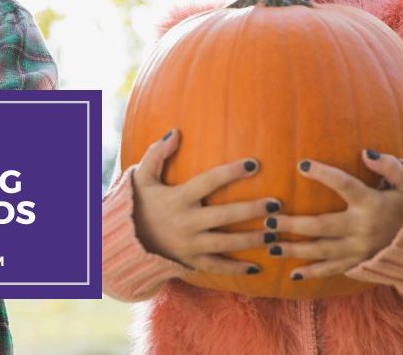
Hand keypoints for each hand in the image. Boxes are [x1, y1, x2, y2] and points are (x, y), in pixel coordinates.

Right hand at [131, 129, 278, 274]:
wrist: (126, 241)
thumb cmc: (139, 204)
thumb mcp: (142, 177)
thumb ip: (157, 153)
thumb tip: (176, 132)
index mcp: (178, 198)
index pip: (209, 182)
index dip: (232, 172)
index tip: (254, 164)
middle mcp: (186, 223)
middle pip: (225, 216)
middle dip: (252, 210)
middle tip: (276, 204)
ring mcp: (190, 245)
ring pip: (226, 244)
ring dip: (252, 239)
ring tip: (275, 233)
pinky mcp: (191, 262)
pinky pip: (217, 267)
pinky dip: (237, 270)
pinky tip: (258, 268)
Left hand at [266, 149, 402, 280]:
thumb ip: (388, 166)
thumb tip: (365, 153)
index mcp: (372, 203)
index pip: (344, 185)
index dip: (323, 174)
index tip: (302, 165)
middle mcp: (363, 228)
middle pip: (322, 226)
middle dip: (293, 224)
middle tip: (268, 220)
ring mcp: (360, 250)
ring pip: (322, 251)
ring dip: (295, 248)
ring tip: (270, 245)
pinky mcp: (360, 263)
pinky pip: (332, 270)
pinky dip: (312, 273)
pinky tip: (293, 273)